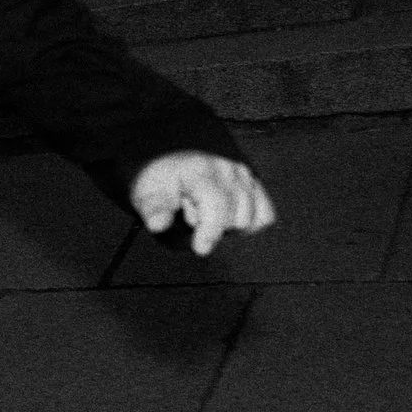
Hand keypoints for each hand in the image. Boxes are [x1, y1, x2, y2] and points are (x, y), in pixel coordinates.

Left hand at [131, 152, 274, 256]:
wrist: (167, 162)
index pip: (218, 207)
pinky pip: (265, 214)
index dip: (210, 232)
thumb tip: (157, 224)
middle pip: (238, 218)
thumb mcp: (145, 195)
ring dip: (230, 224)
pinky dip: (249, 222)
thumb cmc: (158, 183)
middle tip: (192, 214)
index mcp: (200, 170)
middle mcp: (227, 168)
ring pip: (252, 218)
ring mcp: (244, 174)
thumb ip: (153, 210)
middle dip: (215, 225)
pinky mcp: (254, 182)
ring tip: (207, 212)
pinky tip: (226, 217)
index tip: (199, 248)